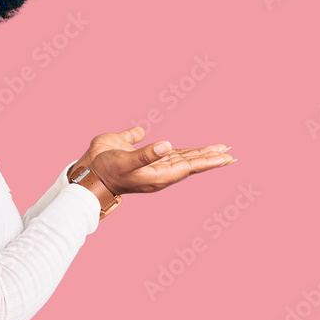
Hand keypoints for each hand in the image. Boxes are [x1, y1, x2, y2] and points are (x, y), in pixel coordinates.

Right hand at [73, 126, 235, 195]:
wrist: (89, 173)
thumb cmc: (106, 169)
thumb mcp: (125, 161)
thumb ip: (146, 153)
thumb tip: (166, 145)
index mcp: (159, 174)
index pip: (190, 166)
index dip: (208, 161)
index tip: (226, 157)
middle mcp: (159, 171)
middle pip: (191, 163)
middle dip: (210, 157)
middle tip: (230, 153)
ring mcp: (153, 164)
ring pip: (183, 159)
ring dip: (200, 154)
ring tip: (218, 150)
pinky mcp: (145, 157)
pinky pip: (169, 154)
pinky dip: (183, 151)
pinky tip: (189, 149)